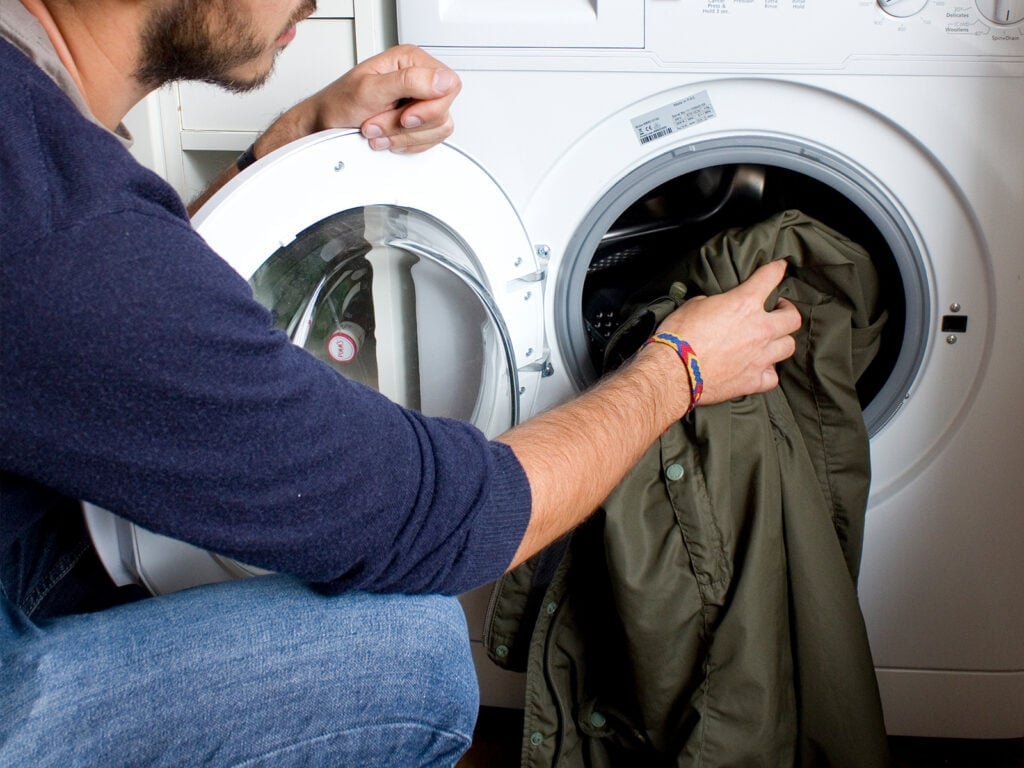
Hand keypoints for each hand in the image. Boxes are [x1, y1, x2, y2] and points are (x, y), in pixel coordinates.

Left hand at [299, 44, 460, 152]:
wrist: (326, 124)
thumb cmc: (340, 103)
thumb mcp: (370, 89)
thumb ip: (409, 81)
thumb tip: (443, 80)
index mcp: (411, 60)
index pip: (449, 85)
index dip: (430, 107)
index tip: (404, 115)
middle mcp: (419, 79)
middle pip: (442, 111)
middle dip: (407, 125)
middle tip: (380, 122)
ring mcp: (420, 103)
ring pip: (438, 129)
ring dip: (404, 137)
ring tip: (378, 130)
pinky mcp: (419, 124)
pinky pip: (430, 141)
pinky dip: (407, 144)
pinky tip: (388, 137)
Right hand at [653, 260, 801, 405]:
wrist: (672, 372)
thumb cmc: (678, 337)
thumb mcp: (693, 306)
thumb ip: (713, 303)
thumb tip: (715, 306)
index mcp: (744, 304)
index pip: (770, 277)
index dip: (777, 269)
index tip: (780, 267)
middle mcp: (759, 329)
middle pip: (793, 318)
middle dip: (788, 312)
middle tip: (778, 312)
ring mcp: (759, 357)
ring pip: (788, 347)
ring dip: (781, 342)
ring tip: (772, 341)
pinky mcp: (752, 381)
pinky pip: (772, 377)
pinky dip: (768, 372)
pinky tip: (760, 369)